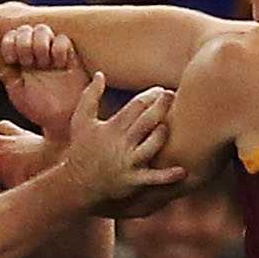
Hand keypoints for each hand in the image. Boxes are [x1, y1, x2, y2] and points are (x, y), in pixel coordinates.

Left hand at [0, 23, 91, 138]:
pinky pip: (63, 40)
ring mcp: (52, 53)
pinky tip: (59, 64)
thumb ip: (3, 70)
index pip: (10, 36)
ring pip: (43, 29)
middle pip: (25, 28)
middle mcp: (35, 53)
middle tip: (28, 62)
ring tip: (43, 64)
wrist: (61, 120)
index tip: (11, 59)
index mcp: (19, 59)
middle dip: (23, 43)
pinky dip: (58, 49)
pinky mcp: (71, 57)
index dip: (8, 42)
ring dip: (39, 44)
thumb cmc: (38, 108)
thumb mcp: (15, 90)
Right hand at [61, 84, 183, 207]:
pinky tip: (182, 171)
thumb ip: (90, 96)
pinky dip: (168, 176)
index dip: (152, 95)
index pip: (137, 105)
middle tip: (173, 97)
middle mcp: (121, 144)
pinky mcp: (133, 181)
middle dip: (163, 106)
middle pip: (148, 120)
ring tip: (170, 126)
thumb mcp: (81, 120)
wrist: (75, 183)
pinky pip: (153, 178)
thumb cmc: (81, 148)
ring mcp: (128, 163)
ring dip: (164, 133)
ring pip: (154, 144)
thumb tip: (100, 74)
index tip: (160, 91)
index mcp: (111, 128)